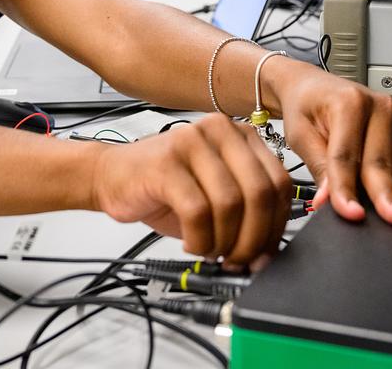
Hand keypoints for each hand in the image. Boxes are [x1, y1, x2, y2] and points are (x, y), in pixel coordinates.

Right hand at [90, 115, 292, 264]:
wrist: (111, 175)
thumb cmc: (165, 188)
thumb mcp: (215, 196)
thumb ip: (247, 214)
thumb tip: (269, 254)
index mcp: (240, 135)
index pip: (280, 182)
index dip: (277, 225)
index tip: (265, 252)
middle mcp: (219, 131)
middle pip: (260, 193)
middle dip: (253, 239)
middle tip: (238, 260)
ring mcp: (191, 143)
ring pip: (231, 204)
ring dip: (224, 242)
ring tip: (211, 251)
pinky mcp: (165, 163)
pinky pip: (198, 212)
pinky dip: (200, 239)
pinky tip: (192, 244)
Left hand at [268, 60, 391, 223]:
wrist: (309, 86)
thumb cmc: (304, 105)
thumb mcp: (300, 133)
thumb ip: (318, 166)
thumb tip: (328, 199)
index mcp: (347, 103)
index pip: (346, 156)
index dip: (347, 188)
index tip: (352, 214)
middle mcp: (375, 107)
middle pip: (379, 160)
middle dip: (387, 193)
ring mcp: (391, 119)